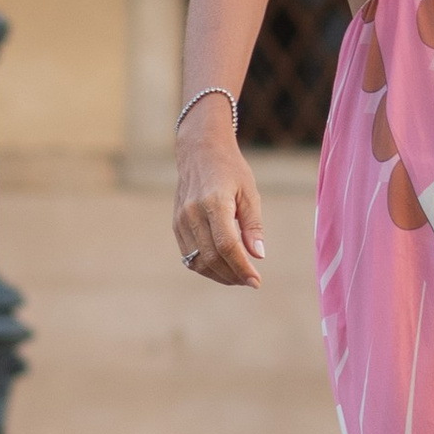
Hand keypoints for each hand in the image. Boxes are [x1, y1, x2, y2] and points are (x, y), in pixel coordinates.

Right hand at [173, 111, 266, 286]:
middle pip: (212, 257)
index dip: (242, 267)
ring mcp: (181, 220)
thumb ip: (253, 225)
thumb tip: (258, 255)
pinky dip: (206, 267)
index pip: (227, 246)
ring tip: (239, 277)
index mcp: (214, 202)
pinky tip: (223, 267)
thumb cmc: (230, 169)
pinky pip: (189, 256)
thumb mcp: (249, 192)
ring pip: (198, 261)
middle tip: (251, 281)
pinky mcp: (176, 224)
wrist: (200, 151)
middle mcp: (193, 213)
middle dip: (233, 275)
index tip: (256, 281)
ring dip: (219, 275)